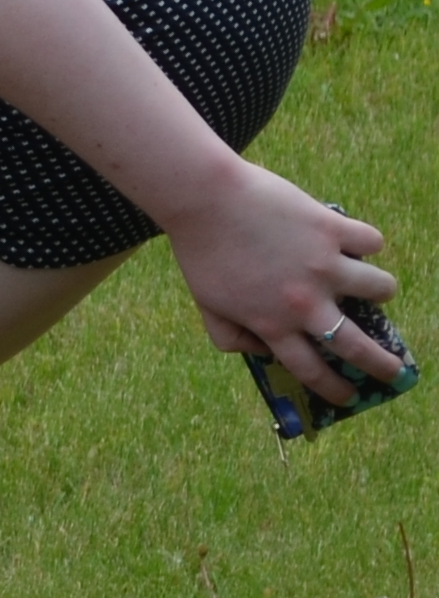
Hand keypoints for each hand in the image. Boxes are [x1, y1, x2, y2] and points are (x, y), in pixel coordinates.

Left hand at [165, 161, 398, 403]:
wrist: (204, 200)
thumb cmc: (201, 252)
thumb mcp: (205, 305)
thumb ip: (229, 337)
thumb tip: (260, 351)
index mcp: (272, 324)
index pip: (310, 370)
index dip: (333, 389)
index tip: (349, 397)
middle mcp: (304, 302)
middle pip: (357, 346)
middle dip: (382, 365)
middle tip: (395, 371)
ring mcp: (323, 266)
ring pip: (380, 288)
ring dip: (380, 290)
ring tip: (374, 286)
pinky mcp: (333, 230)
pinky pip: (372, 242)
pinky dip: (368, 243)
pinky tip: (355, 241)